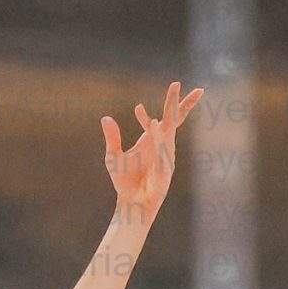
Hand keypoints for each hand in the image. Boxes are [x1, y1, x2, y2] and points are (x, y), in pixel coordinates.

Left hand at [103, 81, 201, 222]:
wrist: (132, 204)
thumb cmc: (125, 182)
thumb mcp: (114, 157)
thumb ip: (112, 137)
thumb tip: (105, 118)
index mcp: (152, 140)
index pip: (163, 119)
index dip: (155, 110)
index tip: (137, 107)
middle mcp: (162, 145)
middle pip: (174, 120)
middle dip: (179, 102)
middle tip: (182, 84)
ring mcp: (165, 156)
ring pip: (168, 132)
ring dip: (169, 114)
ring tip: (173, 93)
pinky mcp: (164, 170)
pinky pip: (162, 151)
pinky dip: (158, 139)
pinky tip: (154, 126)